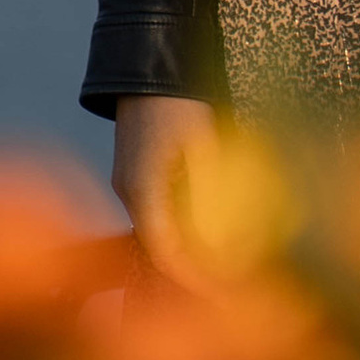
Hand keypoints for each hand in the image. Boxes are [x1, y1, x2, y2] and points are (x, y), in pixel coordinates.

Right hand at [110, 92, 215, 283]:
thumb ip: (207, 195)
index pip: (165, 254)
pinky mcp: (136, 173)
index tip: (222, 295)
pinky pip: (158, 213)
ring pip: (159, 231)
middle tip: (230, 285)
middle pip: (159, 248)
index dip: (193, 279)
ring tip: (225, 264)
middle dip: (193, 270)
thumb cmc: (179, 102)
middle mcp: (129, 193)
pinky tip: (207, 232)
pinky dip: (181, 228)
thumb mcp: (202, 144)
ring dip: (188, 249)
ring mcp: (129, 184)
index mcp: (142, 191)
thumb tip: (217, 245)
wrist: (149, 65)